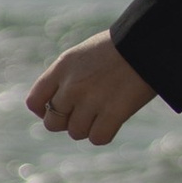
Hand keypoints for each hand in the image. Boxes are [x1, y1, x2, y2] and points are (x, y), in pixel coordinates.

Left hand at [26, 33, 156, 146]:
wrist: (147, 43)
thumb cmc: (118, 48)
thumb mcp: (82, 55)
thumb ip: (66, 78)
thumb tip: (58, 105)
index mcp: (62, 67)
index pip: (34, 102)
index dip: (44, 111)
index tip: (59, 109)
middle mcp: (72, 86)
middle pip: (53, 123)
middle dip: (67, 122)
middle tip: (86, 112)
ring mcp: (91, 100)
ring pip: (76, 133)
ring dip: (88, 127)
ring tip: (104, 111)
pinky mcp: (113, 113)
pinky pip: (97, 138)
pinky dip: (104, 134)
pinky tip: (113, 120)